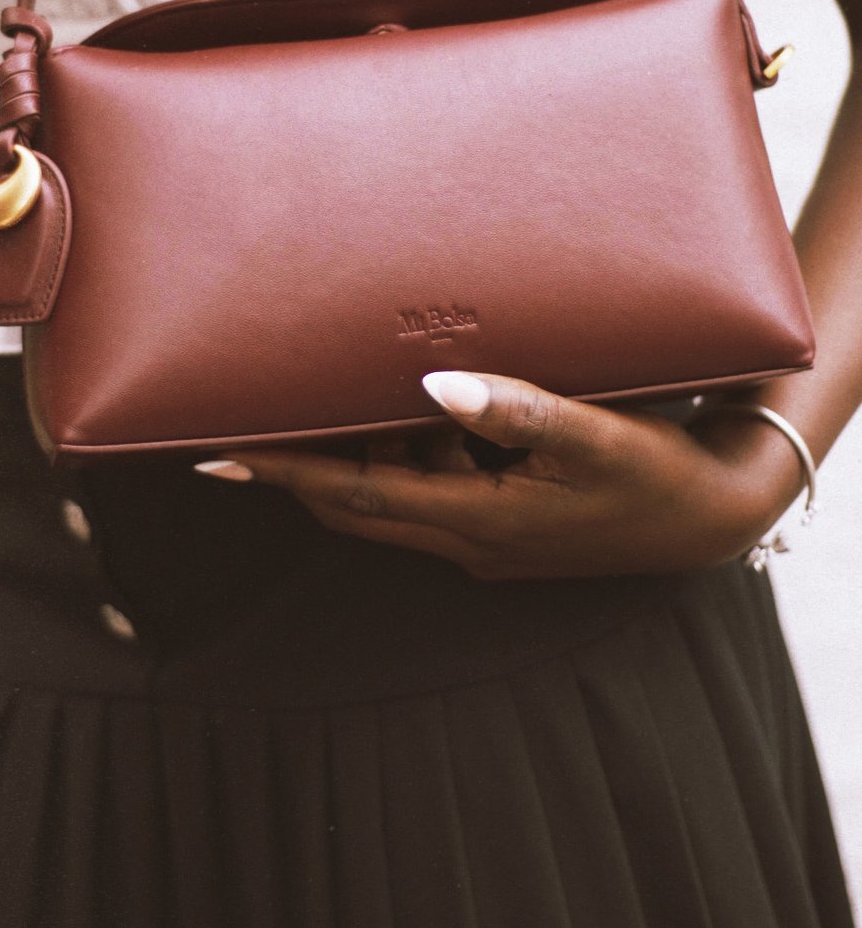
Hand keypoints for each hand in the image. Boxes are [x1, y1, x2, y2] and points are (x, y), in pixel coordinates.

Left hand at [195, 372, 802, 579]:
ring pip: (393, 495)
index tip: (215, 456)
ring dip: (362, 452)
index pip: (352, 494)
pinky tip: (425, 406)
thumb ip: (516, 409)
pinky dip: (412, 454)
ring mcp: (486, 538)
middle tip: (248, 414)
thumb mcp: (594, 435)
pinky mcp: (506, 527)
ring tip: (340, 387)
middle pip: (354, 503)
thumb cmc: (657, 474)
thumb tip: (435, 387)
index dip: (281, 475)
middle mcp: (468, 540)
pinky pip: (433, 489)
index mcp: (477, 519)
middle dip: (299, 466)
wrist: (712, 517)